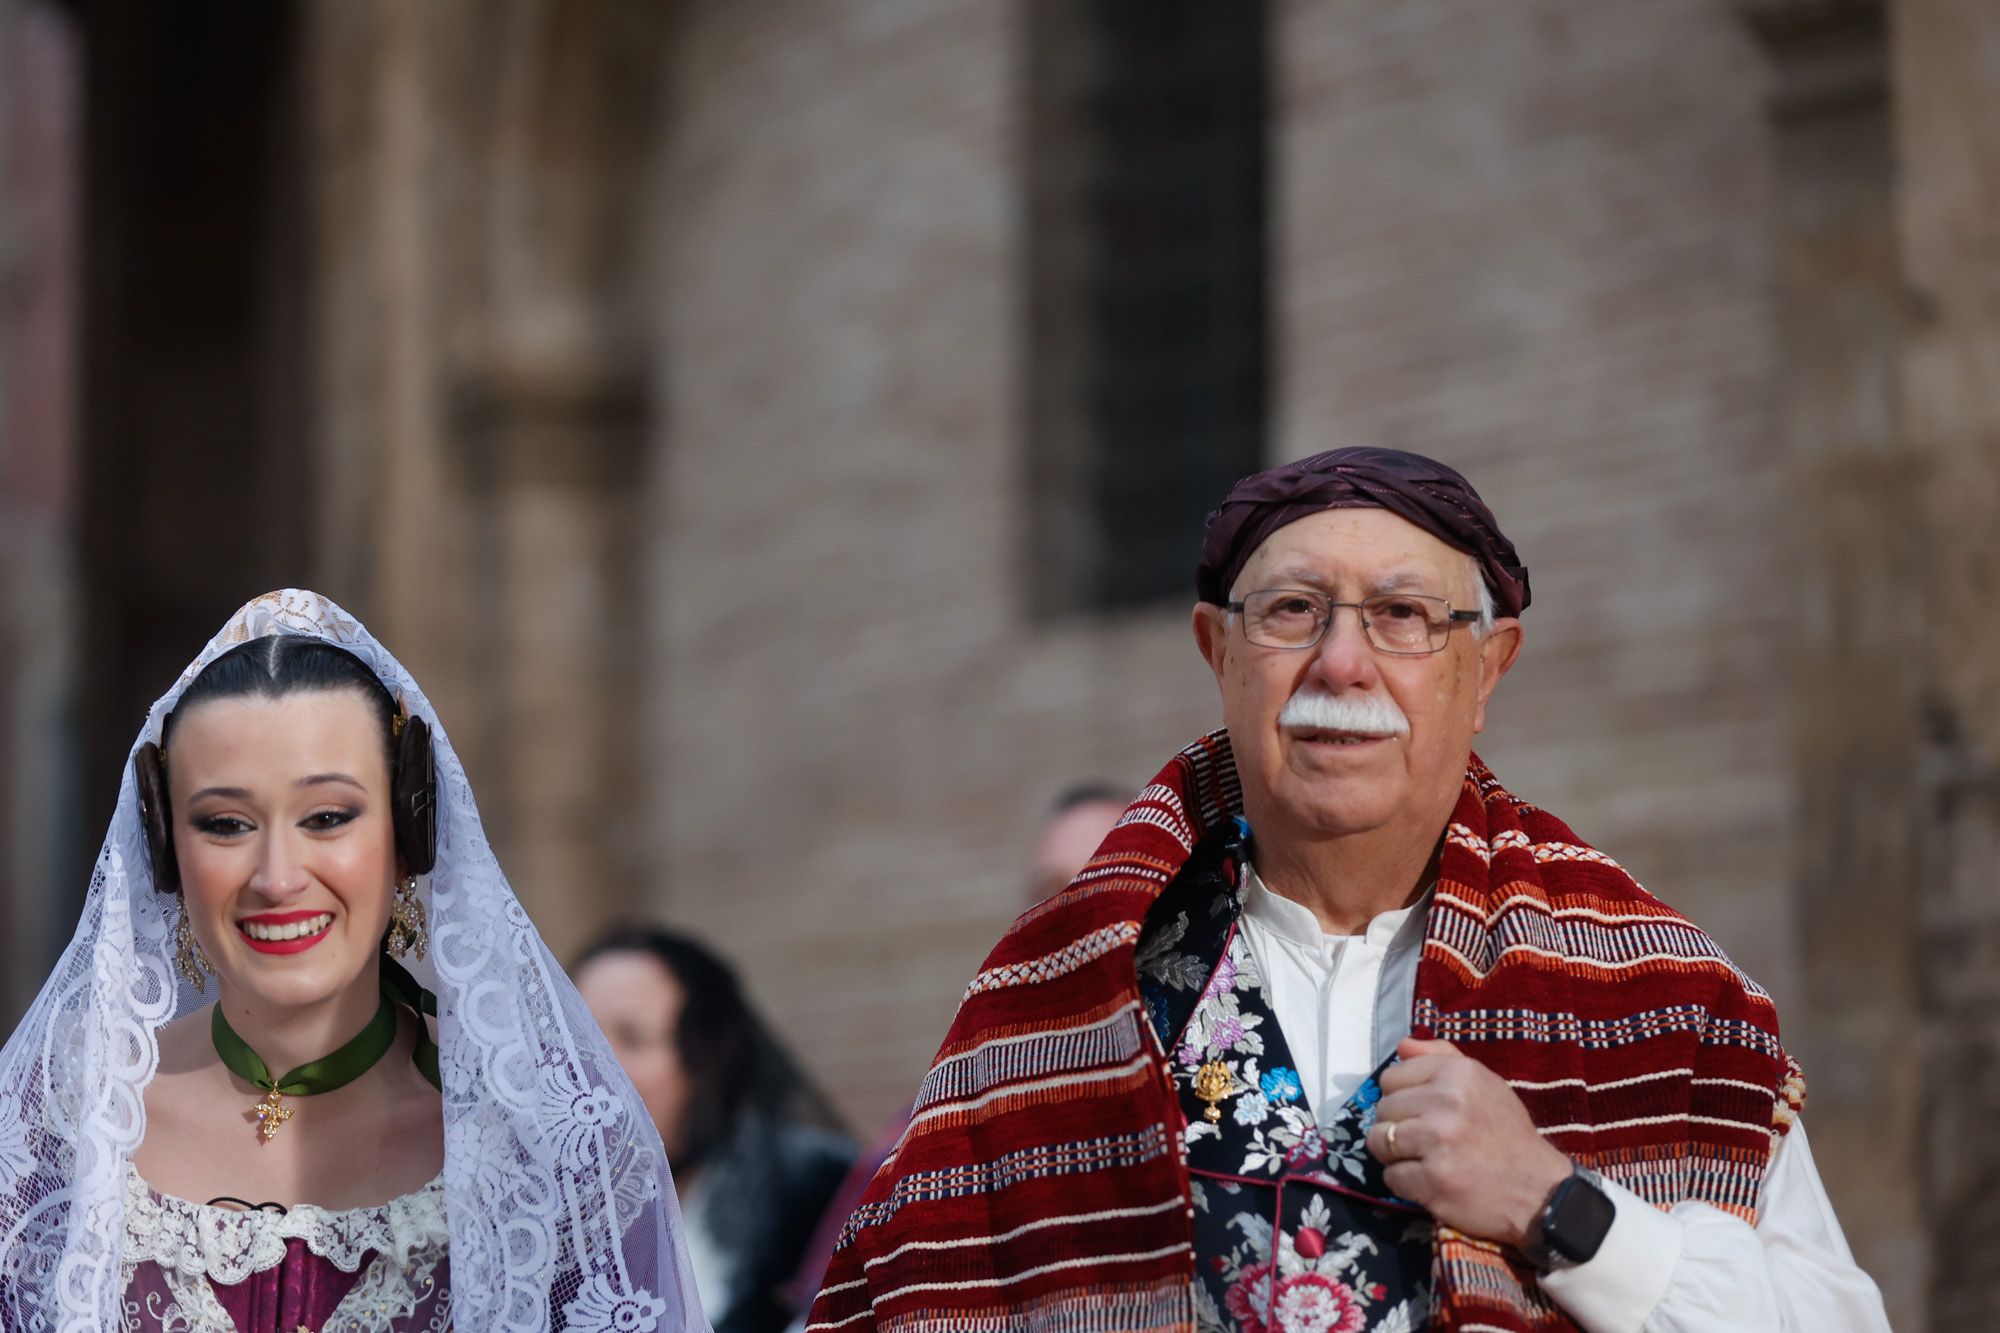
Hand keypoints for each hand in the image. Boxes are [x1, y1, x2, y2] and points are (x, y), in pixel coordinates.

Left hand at [1364, 1037, 1572, 1245]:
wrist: (1540, 1191)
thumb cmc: (1507, 1134)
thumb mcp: (1485, 1083)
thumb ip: (1442, 1057)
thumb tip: (1402, 1045)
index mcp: (1458, 1073)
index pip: (1391, 1077)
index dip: (1401, 1097)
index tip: (1420, 1112)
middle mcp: (1447, 1101)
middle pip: (1383, 1110)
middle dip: (1397, 1127)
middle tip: (1426, 1141)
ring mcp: (1438, 1142)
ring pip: (1379, 1141)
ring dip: (1395, 1156)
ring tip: (1424, 1160)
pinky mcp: (1433, 1180)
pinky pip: (1391, 1177)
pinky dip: (1405, 1183)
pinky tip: (1430, 1183)